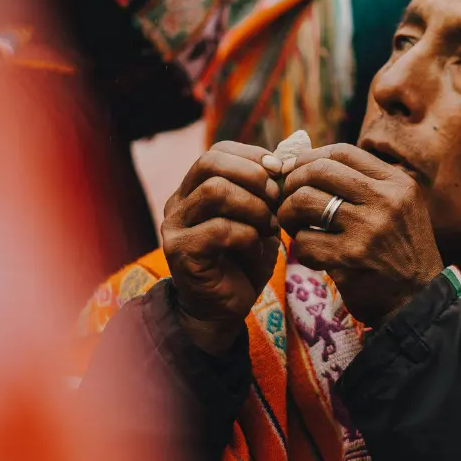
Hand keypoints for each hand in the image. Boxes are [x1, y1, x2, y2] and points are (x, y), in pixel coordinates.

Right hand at [162, 141, 281, 353]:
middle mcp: (179, 203)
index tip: (279, 172)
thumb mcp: (260, 218)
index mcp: (195, 188)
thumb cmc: (244, 260)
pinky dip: (248, 237)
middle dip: (253, 176)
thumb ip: (265, 191)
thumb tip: (285, 162)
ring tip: (268, 227)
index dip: (253, 156)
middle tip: (276, 199)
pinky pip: (220, 229)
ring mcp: (175, 227)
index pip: (218, 151)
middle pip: (210, 162)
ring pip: (215, 191)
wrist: (225, 309)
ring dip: (253, 207)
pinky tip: (254, 250)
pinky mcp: (181, 252)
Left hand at [278, 145, 444, 327]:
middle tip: (288, 200)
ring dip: (289, 214)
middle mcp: (385, 200)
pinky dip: (300, 248)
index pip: (342, 152)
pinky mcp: (350, 258)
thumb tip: (306, 163)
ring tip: (294, 225)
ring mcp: (368, 229)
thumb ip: (364, 184)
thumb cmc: (400, 251)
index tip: (295, 171)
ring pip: (304, 202)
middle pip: (319, 171)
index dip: (310, 157)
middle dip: (293, 183)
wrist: (419, 300)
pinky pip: (305, 242)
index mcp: (397, 183)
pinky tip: (312, 255)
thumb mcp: (399, 207)